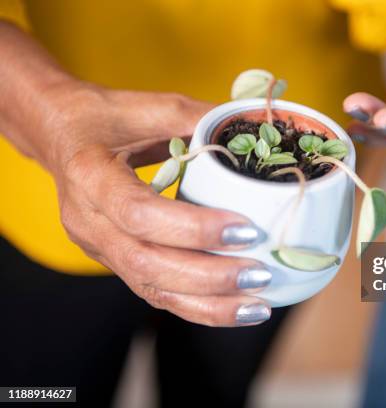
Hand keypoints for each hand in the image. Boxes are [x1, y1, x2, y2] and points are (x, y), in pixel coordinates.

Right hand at [37, 83, 274, 325]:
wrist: (60, 136)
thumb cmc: (108, 117)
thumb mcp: (151, 106)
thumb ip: (201, 119)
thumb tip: (260, 133)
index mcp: (89, 174)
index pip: (139, 213)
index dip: (193, 228)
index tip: (245, 229)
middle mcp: (87, 220)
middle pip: (145, 264)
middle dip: (209, 276)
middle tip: (260, 272)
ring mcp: (98, 247)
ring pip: (151, 289)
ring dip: (208, 305)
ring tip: (257, 305)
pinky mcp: (113, 261)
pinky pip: (154, 293)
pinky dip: (198, 307)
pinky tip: (236, 309)